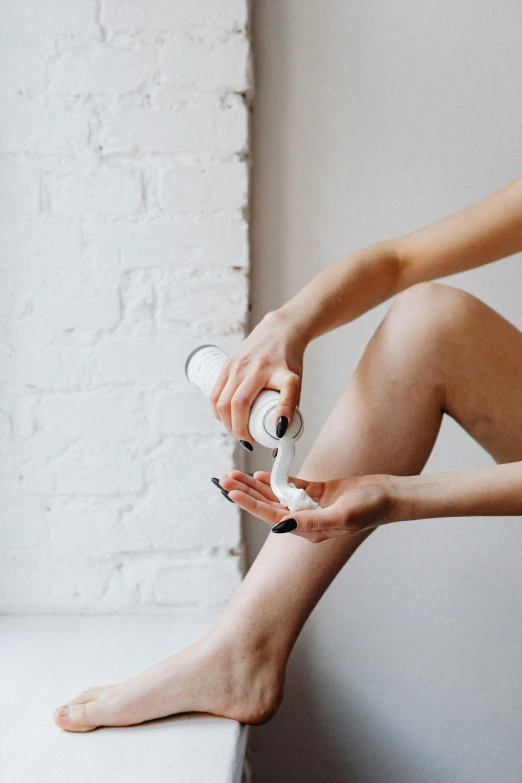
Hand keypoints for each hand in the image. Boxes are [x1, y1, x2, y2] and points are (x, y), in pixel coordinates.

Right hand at [210, 311, 305, 446]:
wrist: (279, 331)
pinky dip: (217, 409)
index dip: (247, 426)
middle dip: (236, 429)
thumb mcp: (295, 383)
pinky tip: (224, 417)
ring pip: (220, 401)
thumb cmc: (288, 360)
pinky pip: (215, 392)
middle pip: (232, 405)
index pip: (249, 403)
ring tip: (237, 430)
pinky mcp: (226, 364)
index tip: (255, 441)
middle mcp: (250, 368)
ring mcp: (235, 365)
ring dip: (225, 421)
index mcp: (268, 372)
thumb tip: (280, 434)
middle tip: (247, 440)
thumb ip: (289, 407)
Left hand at [220, 470, 399, 543]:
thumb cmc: (370, 507)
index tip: (232, 492)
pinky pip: (292, 487)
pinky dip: (277, 481)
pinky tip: (262, 475)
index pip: (272, 515)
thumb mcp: (341, 515)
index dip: (250, 503)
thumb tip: (280, 525)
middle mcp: (307, 520)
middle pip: (269, 505)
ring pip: (277, 495)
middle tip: (224, 480)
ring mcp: (311, 506)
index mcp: (309, 530)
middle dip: (246, 492)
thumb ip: (311, 522)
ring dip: (256, 486)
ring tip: (235, 475)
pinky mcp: (318, 493)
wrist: (390, 496)